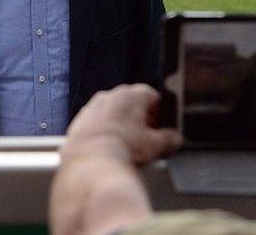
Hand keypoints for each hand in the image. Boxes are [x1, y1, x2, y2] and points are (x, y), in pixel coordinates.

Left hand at [65, 84, 181, 165]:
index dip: (158, 112)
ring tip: (126, 144)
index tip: (160, 124)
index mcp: (133, 95)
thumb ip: (169, 139)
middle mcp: (111, 95)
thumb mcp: (155, 145)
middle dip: (139, 117)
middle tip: (145, 136)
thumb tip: (175, 139)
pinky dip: (103, 130)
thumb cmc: (123, 148)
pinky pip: (96, 122)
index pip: (152, 95)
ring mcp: (93, 106)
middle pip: (131, 102)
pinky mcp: (80, 120)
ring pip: (112, 111)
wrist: (91, 160)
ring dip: (120, 123)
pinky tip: (109, 147)